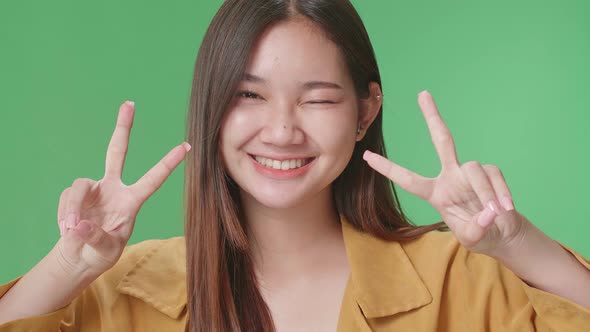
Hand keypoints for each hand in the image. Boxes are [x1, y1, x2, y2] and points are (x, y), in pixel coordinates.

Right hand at [54, 101, 190, 276]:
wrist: (79, 257)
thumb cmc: (101, 253)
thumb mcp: (106, 250)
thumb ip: (96, 238)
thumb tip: (80, 224)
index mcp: (132, 200)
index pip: (153, 179)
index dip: (169, 163)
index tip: (187, 146)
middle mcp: (113, 188)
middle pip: (117, 152)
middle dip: (123, 128)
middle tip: (129, 103)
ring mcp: (92, 189)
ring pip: (78, 186)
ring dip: (72, 208)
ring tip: (71, 230)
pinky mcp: (74, 195)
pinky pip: (66, 200)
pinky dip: (64, 217)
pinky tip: (68, 231)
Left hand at [363, 90, 527, 255]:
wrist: (502, 234)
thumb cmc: (478, 233)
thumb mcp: (471, 238)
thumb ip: (476, 228)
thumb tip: (490, 213)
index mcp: (434, 192)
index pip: (408, 179)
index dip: (388, 168)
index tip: (366, 155)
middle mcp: (450, 177)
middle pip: (442, 140)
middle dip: (433, 117)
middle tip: (422, 93)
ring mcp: (470, 173)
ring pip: (474, 169)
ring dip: (485, 192)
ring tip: (495, 213)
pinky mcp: (490, 173)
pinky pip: (494, 176)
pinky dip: (501, 192)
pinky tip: (505, 209)